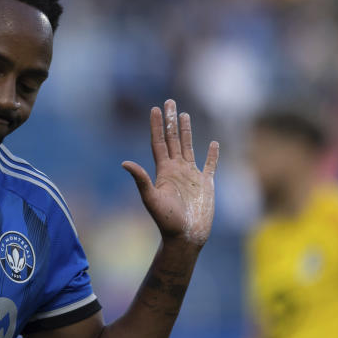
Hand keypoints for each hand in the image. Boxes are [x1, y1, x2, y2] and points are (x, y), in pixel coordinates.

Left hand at [122, 99, 218, 246]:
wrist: (186, 237)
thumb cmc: (167, 221)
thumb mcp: (151, 198)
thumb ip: (141, 179)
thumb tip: (124, 162)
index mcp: (163, 171)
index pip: (159, 142)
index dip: (156, 125)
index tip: (154, 108)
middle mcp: (176, 170)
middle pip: (173, 139)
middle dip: (170, 120)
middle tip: (169, 101)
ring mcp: (191, 176)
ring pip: (188, 147)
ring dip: (187, 131)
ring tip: (184, 114)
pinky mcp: (206, 184)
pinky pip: (210, 165)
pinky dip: (212, 154)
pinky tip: (213, 143)